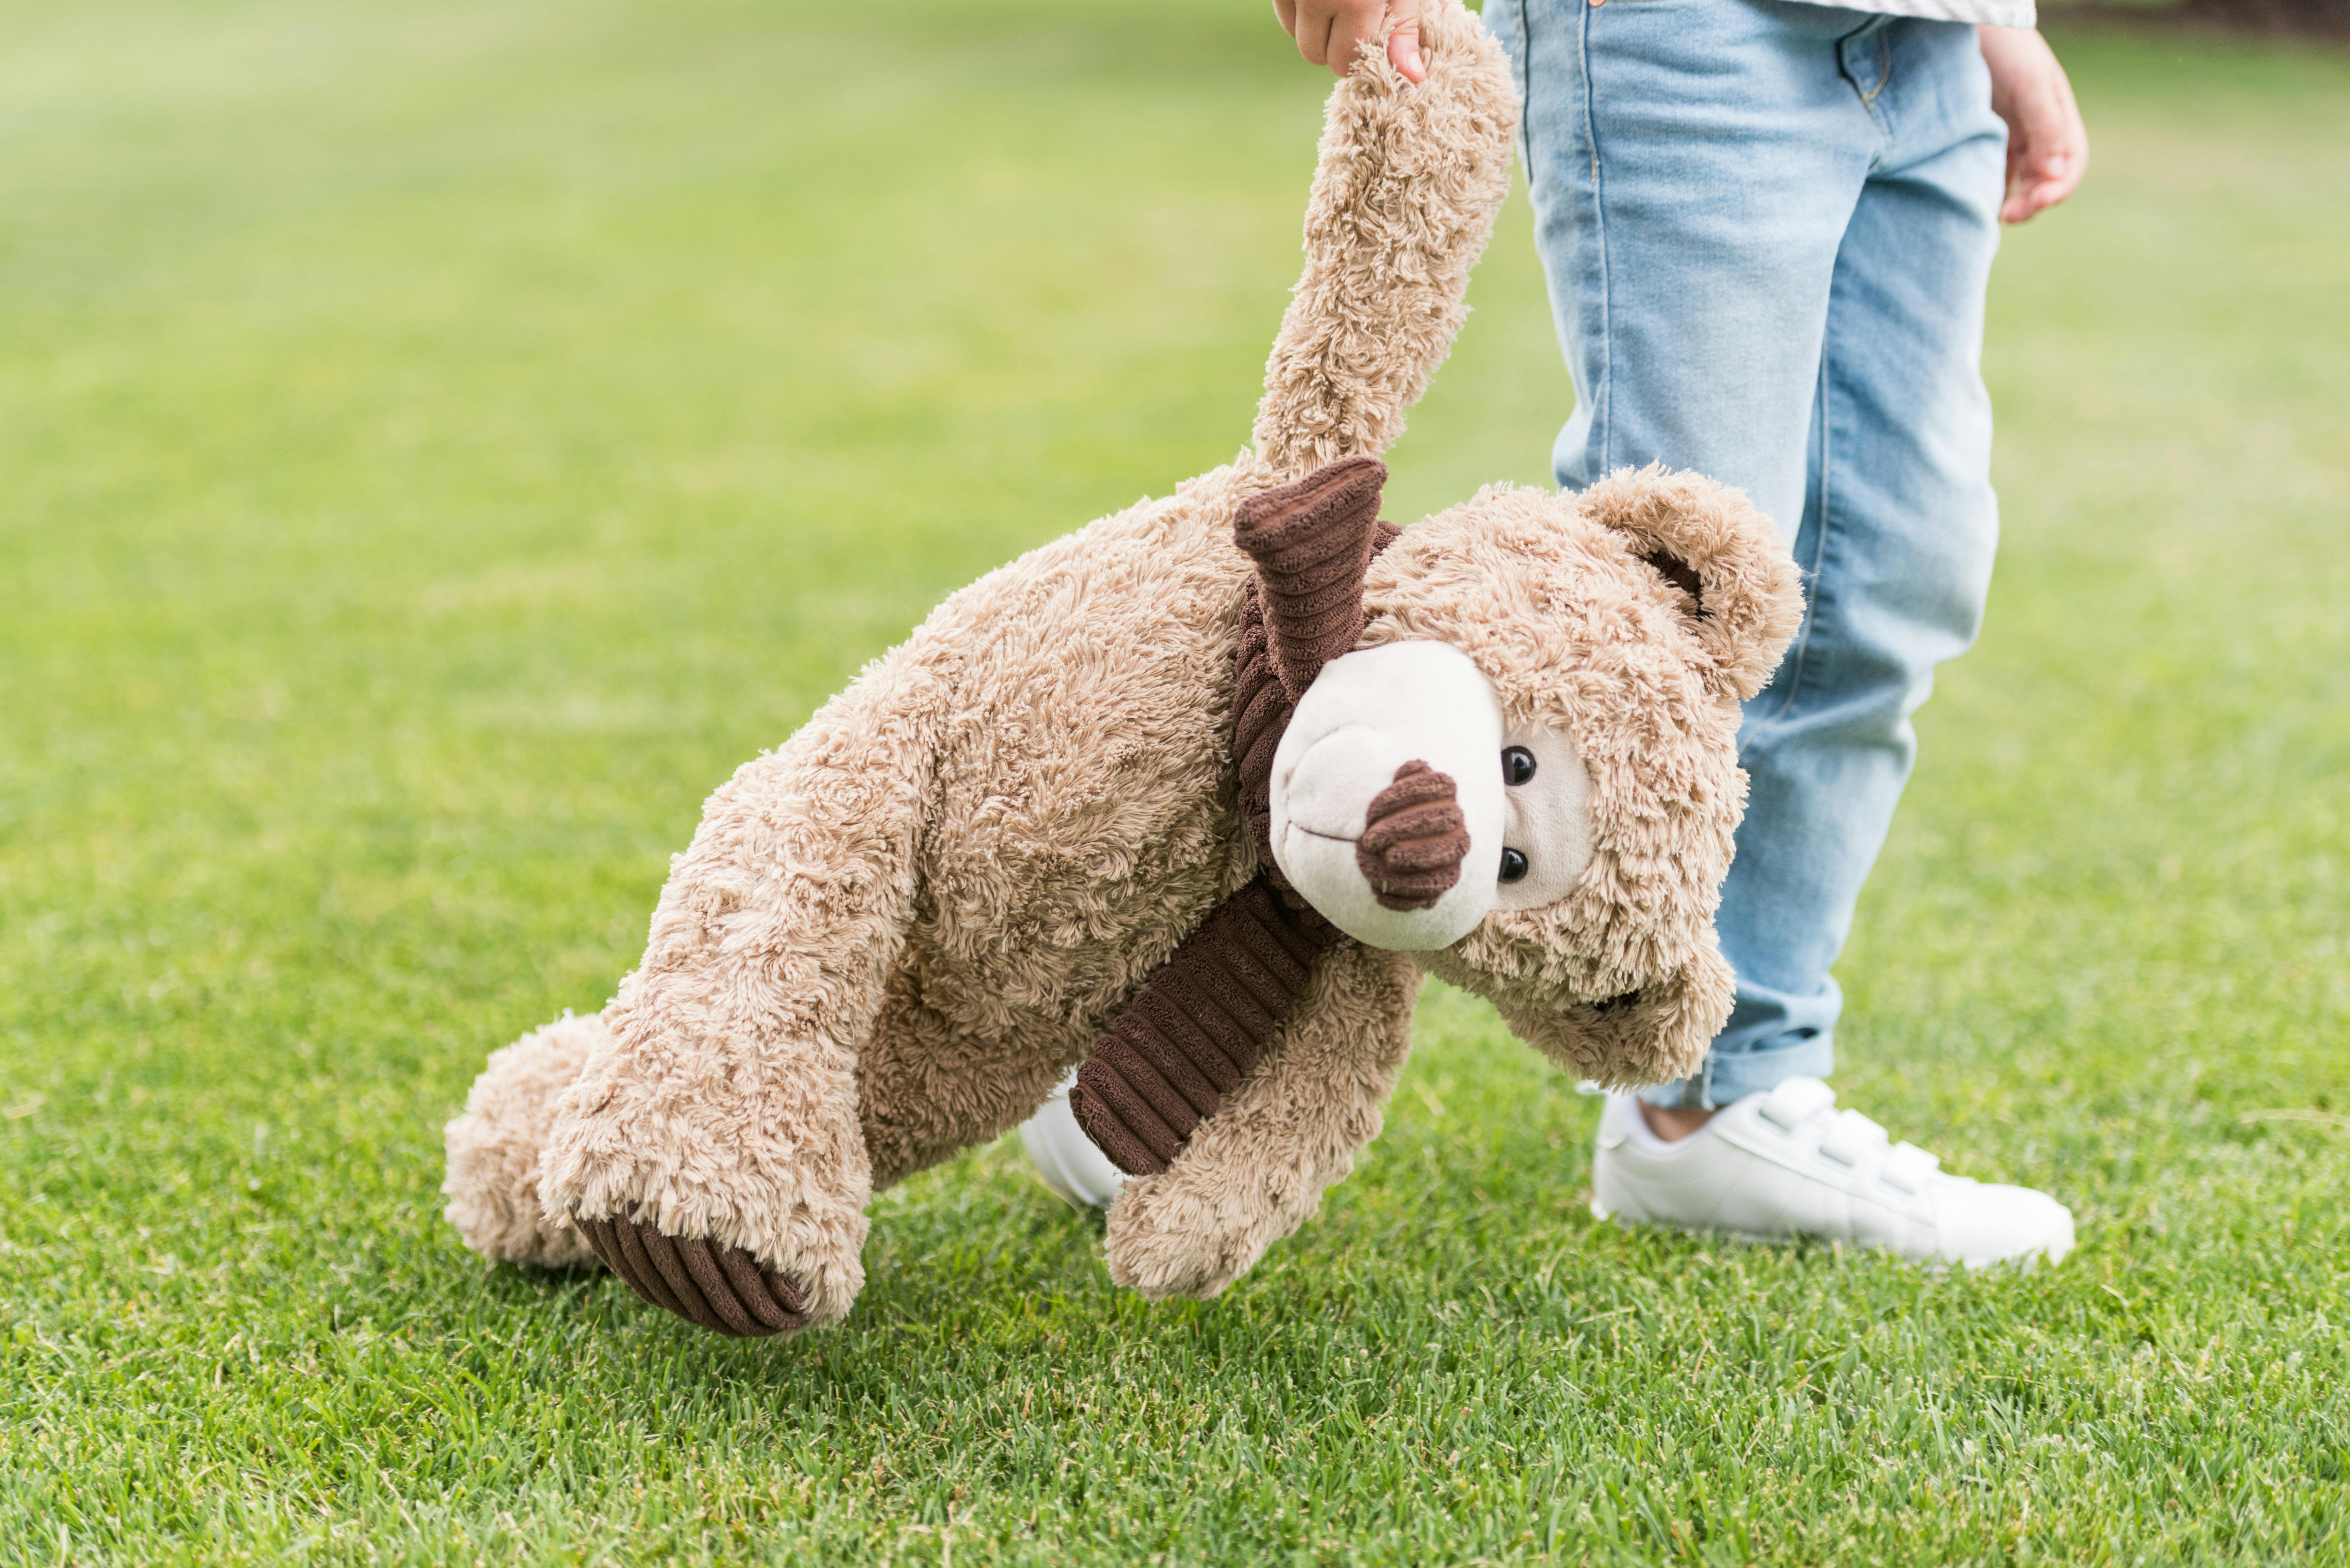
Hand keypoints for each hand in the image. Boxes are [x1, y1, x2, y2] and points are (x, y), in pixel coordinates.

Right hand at [1273, 0, 1423, 83]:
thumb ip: (1404, 28)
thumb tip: (1413, 78)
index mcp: (1354, 2)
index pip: (1344, 63)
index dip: (1359, 51)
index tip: (1371, 29)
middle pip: (1313, 55)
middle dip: (1333, 42)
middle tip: (1352, 13)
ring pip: (1295, 34)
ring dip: (1314, 27)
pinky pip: (1284, 12)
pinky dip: (1299, 8)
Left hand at [1978, 26, 2086, 222]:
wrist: (1970, 27)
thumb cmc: (2006, 49)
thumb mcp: (2030, 85)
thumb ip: (2045, 126)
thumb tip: (2053, 174)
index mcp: (2058, 117)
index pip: (2070, 164)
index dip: (2058, 188)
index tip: (2037, 203)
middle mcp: (2039, 128)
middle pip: (2044, 178)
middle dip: (2032, 200)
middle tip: (2008, 215)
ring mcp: (2011, 133)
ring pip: (2019, 178)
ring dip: (2012, 199)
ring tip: (1992, 214)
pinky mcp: (1985, 135)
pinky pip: (1993, 169)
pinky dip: (1990, 188)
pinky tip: (1977, 200)